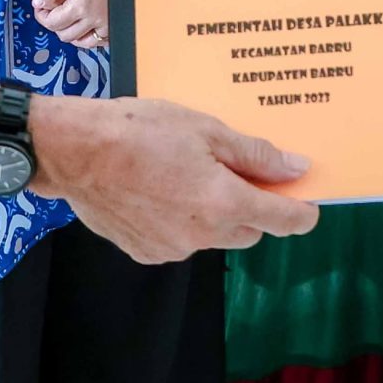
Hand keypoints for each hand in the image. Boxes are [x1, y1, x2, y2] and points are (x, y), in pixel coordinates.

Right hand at [31, 95, 319, 261]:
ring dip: (214, 214)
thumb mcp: (206, 129)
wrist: (74, 152)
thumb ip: (255, 155)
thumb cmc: (140, 130)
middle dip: (252, 206)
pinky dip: (181, 221)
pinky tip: (160, 190)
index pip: (283, 220)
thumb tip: (296, 169)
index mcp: (224, 202)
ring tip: (187, 174)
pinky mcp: (146, 253)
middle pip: (249, 230)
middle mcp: (203, 235)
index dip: (302, 212)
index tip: (309, 202)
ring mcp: (173, 249)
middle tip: (235, 172)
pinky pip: (180, 240)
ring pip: (213, 236)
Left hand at [33, 0, 107, 48]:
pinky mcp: (119, 21)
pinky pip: (102, 40)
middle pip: (66, 35)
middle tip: (51, 10)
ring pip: (84, 42)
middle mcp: (97, 19)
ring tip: (68, 17)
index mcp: (82, 6)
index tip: (41, 6)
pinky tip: (86, 23)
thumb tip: (38, 3)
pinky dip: (90, 36)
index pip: (53, 23)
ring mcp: (110, 23)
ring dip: (72, 33)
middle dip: (54, 24)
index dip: (42, 16)